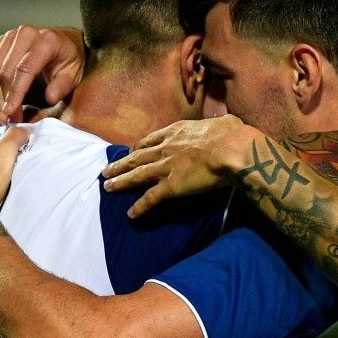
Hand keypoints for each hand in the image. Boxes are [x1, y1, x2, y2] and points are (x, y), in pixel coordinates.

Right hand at [0, 25, 86, 124]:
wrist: (66, 41)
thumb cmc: (70, 58)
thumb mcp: (74, 73)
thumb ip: (62, 85)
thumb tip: (50, 97)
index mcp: (45, 41)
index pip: (24, 70)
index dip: (15, 93)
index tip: (10, 112)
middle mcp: (25, 34)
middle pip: (4, 70)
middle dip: (2, 98)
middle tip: (5, 119)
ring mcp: (10, 36)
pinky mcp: (0, 42)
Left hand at [102, 116, 262, 216]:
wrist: (230, 148)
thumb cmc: (232, 134)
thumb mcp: (223, 123)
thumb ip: (220, 124)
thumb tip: (229, 123)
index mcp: (177, 131)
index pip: (151, 139)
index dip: (138, 147)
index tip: (131, 151)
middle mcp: (166, 148)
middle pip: (136, 157)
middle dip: (120, 164)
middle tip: (105, 170)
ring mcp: (166, 167)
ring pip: (137, 175)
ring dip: (121, 182)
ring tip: (107, 187)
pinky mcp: (171, 186)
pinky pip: (151, 198)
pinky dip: (140, 206)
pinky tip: (131, 214)